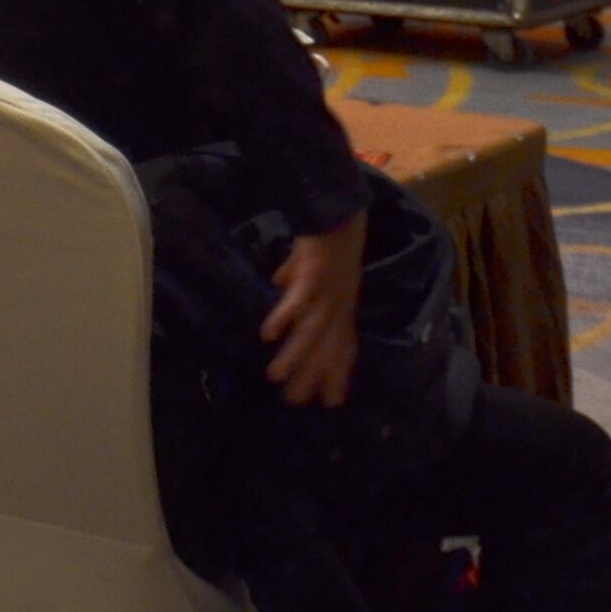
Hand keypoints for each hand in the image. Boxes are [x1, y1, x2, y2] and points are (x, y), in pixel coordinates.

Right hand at [265, 210, 366, 409]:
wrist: (338, 209)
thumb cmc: (325, 237)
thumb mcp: (309, 263)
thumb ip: (295, 276)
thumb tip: (278, 283)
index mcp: (341, 304)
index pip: (342, 347)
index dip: (337, 373)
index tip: (329, 401)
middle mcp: (339, 305)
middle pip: (327, 347)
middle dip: (313, 376)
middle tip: (296, 402)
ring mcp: (328, 292)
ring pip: (313, 332)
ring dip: (296, 356)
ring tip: (276, 377)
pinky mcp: (314, 275)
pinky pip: (298, 301)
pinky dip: (285, 318)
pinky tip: (268, 334)